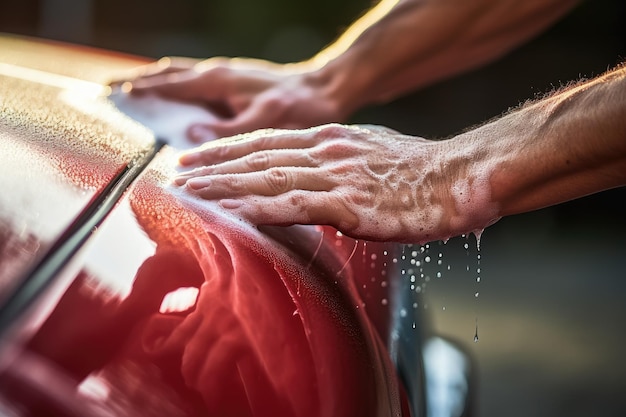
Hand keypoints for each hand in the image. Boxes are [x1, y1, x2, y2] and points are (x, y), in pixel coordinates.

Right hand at [117, 57, 349, 140]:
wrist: (323, 90)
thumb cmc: (297, 106)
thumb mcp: (265, 120)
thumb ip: (227, 130)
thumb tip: (189, 136)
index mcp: (217, 80)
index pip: (169, 84)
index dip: (141, 90)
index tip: (113, 93)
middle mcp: (217, 74)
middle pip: (169, 74)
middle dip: (140, 80)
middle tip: (112, 87)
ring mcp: (226, 76)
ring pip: (181, 74)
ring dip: (157, 80)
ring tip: (135, 88)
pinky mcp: (236, 83)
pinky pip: (196, 81)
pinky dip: (177, 85)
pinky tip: (177, 98)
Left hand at [173, 124, 500, 242]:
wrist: (461, 178)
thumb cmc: (422, 173)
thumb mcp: (373, 157)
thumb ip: (340, 167)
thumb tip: (319, 180)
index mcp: (332, 139)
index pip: (269, 142)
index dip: (229, 150)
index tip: (200, 157)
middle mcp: (327, 151)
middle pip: (258, 156)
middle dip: (214, 165)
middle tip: (178, 173)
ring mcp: (336, 175)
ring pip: (267, 178)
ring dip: (223, 186)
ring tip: (187, 192)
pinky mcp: (349, 203)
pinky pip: (294, 205)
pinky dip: (257, 208)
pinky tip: (230, 212)